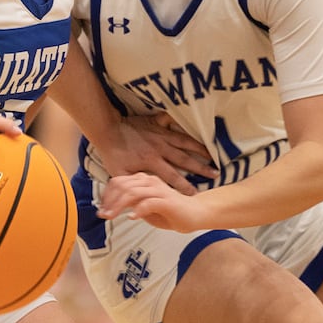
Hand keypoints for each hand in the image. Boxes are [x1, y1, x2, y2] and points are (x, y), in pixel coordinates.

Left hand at [93, 112, 217, 194]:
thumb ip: (132, 186)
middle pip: (184, 159)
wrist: (107, 130)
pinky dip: (181, 123)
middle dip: (200, 167)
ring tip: (211, 153)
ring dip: (198, 147)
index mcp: (152, 162)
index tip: (197, 194)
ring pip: (183, 141)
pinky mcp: (156, 122)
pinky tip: (192, 124)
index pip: (173, 177)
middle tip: (215, 173)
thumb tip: (137, 199)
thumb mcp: (120, 174)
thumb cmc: (112, 154)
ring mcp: (160, 134)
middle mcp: (160, 148)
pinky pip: (172, 122)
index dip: (185, 187)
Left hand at [97, 172, 206, 231]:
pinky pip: (148, 202)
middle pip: (122, 186)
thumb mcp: (146, 206)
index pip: (118, 182)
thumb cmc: (170, 211)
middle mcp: (149, 181)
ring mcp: (158, 189)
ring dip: (118, 206)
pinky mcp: (167, 200)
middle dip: (109, 201)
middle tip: (103, 214)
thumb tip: (112, 207)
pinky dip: (137, 210)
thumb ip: (132, 203)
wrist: (196, 213)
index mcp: (143, 180)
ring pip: (132, 193)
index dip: (107, 195)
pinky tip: (132, 217)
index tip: (101, 209)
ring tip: (111, 216)